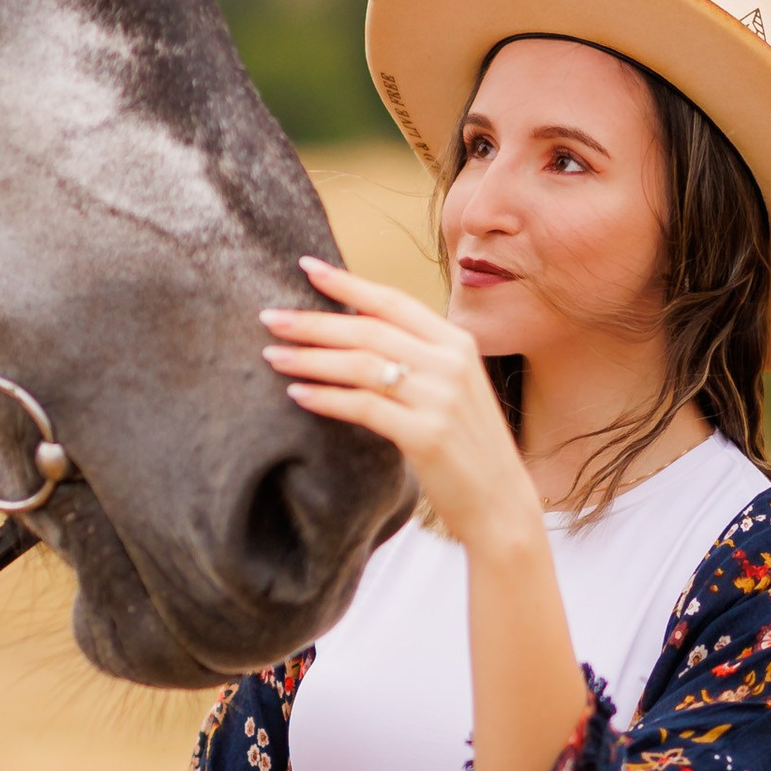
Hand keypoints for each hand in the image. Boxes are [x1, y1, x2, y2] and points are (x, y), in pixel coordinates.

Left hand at [262, 255, 543, 556]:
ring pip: (361, 364)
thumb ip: (417, 356)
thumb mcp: (452, 387)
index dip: (348, 282)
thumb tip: (353, 329)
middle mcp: (451, 363)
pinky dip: (326, 398)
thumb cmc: (466, 444)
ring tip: (272, 355)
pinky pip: (364, 407)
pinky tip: (297, 394)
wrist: (500, 502)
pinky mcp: (428, 435)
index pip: (393, 301)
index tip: (306, 267)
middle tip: (269, 317)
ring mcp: (441, 399)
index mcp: (457, 343)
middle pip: (369, 329)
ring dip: (311, 358)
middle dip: (314, 321)